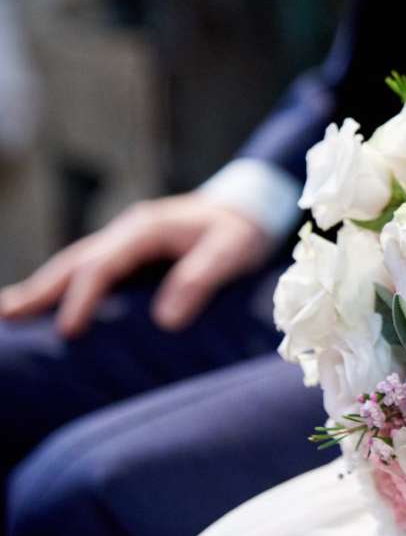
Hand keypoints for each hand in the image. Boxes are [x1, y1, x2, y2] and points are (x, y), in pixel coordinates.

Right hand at [0, 194, 272, 335]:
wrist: (251, 205)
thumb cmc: (243, 229)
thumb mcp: (232, 251)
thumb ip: (200, 279)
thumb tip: (166, 321)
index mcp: (147, 228)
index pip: (103, 265)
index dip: (83, 298)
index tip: (68, 330)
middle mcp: (129, 230)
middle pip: (75, 260)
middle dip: (41, 289)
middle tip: (7, 317)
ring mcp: (127, 238)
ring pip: (76, 262)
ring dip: (44, 286)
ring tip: (9, 312)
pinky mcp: (132, 250)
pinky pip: (91, 267)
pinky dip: (65, 284)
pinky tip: (47, 302)